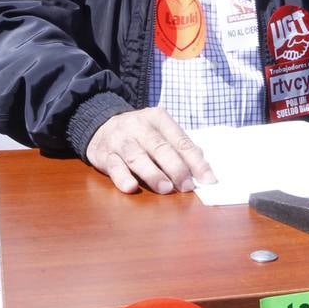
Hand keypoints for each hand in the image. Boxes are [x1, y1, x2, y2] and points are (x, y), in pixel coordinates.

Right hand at [86, 108, 215, 194]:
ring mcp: (120, 140)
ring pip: (137, 157)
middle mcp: (139, 127)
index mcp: (158, 118)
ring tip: (166, 189)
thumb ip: (179, 147)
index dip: (196, 161)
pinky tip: (131, 187)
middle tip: (187, 186)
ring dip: (153, 174)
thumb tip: (202, 168)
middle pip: (160, 147)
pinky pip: (114, 167)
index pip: (181, 141)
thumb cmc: (139, 134)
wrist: (100, 125)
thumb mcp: (159, 131)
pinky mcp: (104, 155)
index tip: (208, 180)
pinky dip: (122, 177)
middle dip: (176, 168)